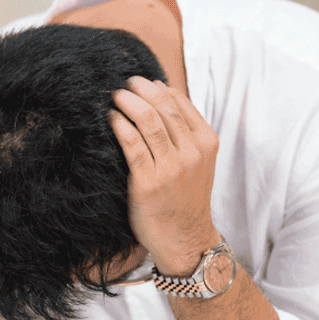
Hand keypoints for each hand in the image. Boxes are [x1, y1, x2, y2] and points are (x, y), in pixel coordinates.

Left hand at [109, 76, 219, 275]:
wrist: (184, 238)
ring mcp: (172, 168)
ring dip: (128, 103)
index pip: (180, 102)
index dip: (157, 87)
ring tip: (115, 97)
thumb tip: (161, 92)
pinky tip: (112, 119)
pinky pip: (132, 144)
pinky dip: (120, 126)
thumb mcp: (197, 161)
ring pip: (148, 121)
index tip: (141, 82)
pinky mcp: (149, 182)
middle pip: (163, 107)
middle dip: (140, 90)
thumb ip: (184, 131)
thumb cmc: (184, 197)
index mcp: (206, 142)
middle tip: (124, 84)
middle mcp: (192, 152)